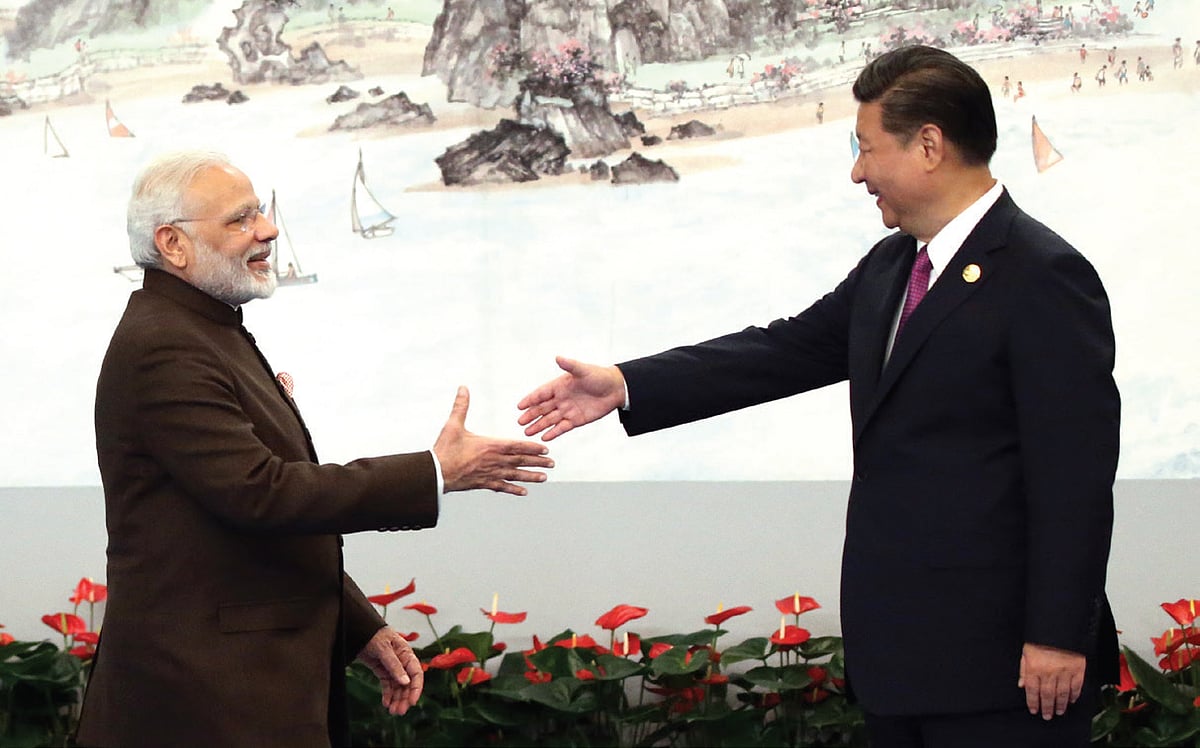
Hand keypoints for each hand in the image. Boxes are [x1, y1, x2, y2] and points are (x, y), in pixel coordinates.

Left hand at [357, 627, 423, 715]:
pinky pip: (388, 685)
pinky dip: (387, 695)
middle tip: (400, 712)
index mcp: (406, 654)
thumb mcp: (384, 649)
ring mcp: (392, 667)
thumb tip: (406, 682)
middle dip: (404, 698)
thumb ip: (394, 665)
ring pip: (398, 686)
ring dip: (397, 699)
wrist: (359, 630)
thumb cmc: (374, 634)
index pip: (416, 673)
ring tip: (393, 712)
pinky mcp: (383, 670)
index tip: (412, 702)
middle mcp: (402, 662)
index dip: (416, 688)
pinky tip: (386, 703)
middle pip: (407, 683)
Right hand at [433, 386, 553, 494]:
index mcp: (489, 446)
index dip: (532, 447)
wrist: (435, 473)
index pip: (516, 446)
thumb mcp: (453, 425)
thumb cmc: (444, 449)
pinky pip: (502, 487)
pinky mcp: (483, 483)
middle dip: (537, 462)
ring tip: (544, 478)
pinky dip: (514, 489)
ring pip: (514, 475)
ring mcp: (489, 473)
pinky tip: (524, 492)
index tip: (545, 449)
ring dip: (530, 476)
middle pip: (520, 461)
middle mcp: (493, 461)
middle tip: (552, 463)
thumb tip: (463, 388)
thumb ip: (461, 406)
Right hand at [516, 356, 626, 440]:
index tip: (519, 406)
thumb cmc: (599, 376)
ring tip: (527, 432)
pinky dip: (553, 432)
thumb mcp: (583, 370)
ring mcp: (568, 410)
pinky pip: (562, 427)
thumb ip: (570, 365)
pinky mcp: (576, 420)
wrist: (616, 389)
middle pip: (542, 408)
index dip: (530, 399)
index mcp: (560, 386)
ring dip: (539, 425)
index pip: (541, 394)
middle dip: (531, 415)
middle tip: (520, 422)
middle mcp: (561, 398)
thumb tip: (558, 357)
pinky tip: (545, 437)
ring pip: (550, 419)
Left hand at [1018, 642, 1085, 719]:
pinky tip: (1071, 700)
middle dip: (1046, 707)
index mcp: (1034, 667)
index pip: (1032, 690)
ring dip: (1060, 705)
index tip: (1034, 710)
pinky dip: (1074, 695)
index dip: (1033, 702)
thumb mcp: (1026, 651)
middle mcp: (1049, 672)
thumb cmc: (1041, 638)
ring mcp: (1064, 672)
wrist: (1060, 627)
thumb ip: (1023, 669)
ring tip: (1058, 711)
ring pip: (1062, 694)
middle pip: (1047, 695)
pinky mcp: (1077, 669)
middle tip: (1047, 715)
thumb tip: (1021, 684)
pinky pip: (1076, 686)